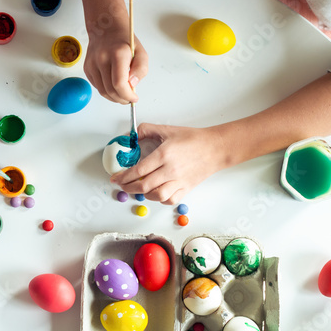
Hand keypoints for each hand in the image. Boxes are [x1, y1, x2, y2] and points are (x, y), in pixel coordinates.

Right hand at [84, 24, 148, 104]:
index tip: (134, 98)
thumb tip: (132, 85)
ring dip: (114, 97)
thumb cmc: (124, 40)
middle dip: (122, 99)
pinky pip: (97, 86)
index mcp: (117, 54)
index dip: (127, 95)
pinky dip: (106, 90)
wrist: (106, 28)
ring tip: (122, 94)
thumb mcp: (140, 52)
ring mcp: (92, 64)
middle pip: (110, 90)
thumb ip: (141, 69)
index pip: (119, 83)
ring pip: (102, 91)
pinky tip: (113, 86)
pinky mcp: (87, 68)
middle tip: (129, 99)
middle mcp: (102, 59)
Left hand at [110, 123, 227, 204]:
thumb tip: (130, 137)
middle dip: (128, 188)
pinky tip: (155, 192)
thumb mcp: (167, 129)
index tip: (115, 178)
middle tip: (122, 185)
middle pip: (144, 186)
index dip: (123, 177)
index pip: (138, 170)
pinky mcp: (186, 189)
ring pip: (156, 196)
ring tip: (139, 188)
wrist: (215, 148)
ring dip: (143, 194)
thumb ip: (146, 130)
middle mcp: (171, 170)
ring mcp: (179, 181)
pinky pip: (169, 200)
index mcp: (164, 154)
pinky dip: (159, 199)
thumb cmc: (192, 139)